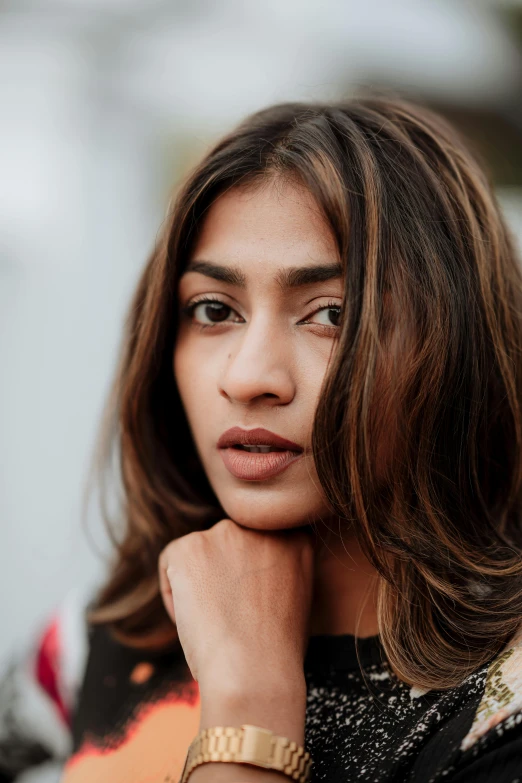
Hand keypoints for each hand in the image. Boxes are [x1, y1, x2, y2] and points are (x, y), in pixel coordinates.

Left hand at [158, 518, 313, 695]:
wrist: (254, 670)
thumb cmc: (277, 652)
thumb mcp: (298, 599)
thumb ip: (279, 572)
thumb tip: (250, 573)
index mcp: (294, 537)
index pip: (260, 545)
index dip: (250, 579)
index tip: (249, 607)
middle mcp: (261, 526)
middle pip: (229, 546)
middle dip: (224, 576)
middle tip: (228, 616)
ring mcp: (225, 533)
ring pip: (199, 554)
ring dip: (199, 583)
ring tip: (212, 623)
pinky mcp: (190, 546)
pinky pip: (170, 562)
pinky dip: (173, 592)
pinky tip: (191, 619)